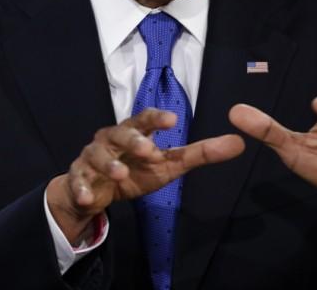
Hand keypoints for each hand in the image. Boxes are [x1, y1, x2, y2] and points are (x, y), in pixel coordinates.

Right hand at [47, 107, 244, 242]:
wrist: (95, 191)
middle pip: (120, 132)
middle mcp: (111, 139)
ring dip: (109, 164)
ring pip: (98, 155)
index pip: (145, 119)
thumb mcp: (168, 164)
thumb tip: (238, 143)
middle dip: (132, 140)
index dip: (157, 118)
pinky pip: (78, 181)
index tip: (172, 120)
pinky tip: (89, 198)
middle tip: (148, 149)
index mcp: (134, 132)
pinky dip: (82, 188)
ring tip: (121, 174)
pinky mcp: (78, 177)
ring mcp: (92, 157)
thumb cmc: (135, 169)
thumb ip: (200, 154)